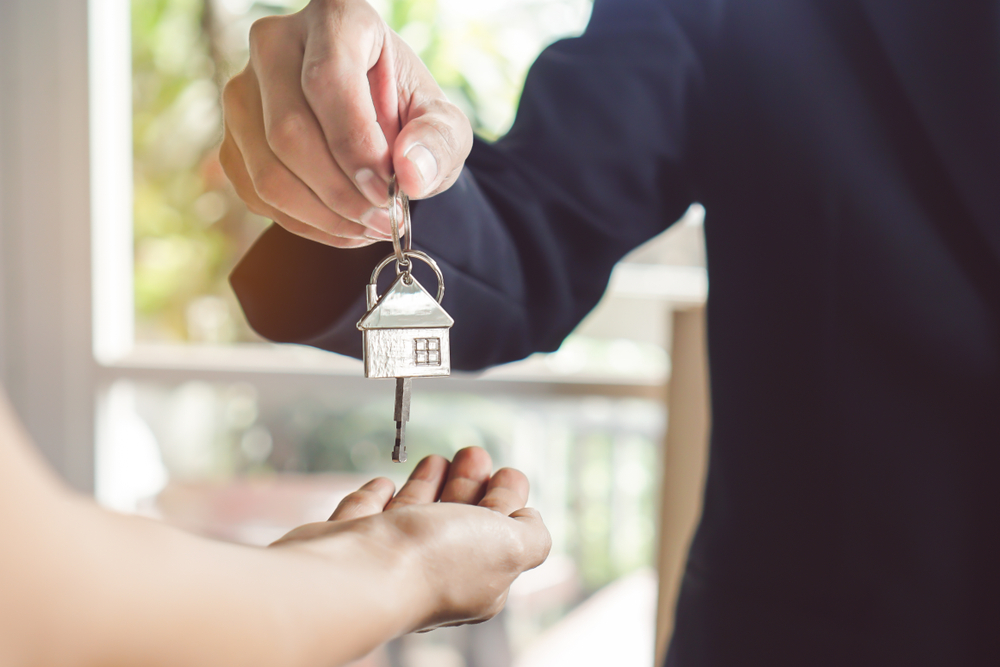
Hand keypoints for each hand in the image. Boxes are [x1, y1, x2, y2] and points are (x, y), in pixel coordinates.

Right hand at [220, 0, 472, 247]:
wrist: (377, 126)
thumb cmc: (410, 117)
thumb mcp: (444, 124)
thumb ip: (438, 143)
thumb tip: (410, 175)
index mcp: (336, 18)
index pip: (328, 79)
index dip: (356, 145)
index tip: (388, 188)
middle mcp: (276, 43)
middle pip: (289, 132)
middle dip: (342, 193)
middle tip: (386, 219)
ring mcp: (244, 91)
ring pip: (267, 172)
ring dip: (325, 217)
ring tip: (370, 226)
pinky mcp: (232, 139)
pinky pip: (258, 196)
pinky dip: (307, 224)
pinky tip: (344, 224)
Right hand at [272, 448, 550, 630]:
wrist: (353, 575)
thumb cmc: (430, 563)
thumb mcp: (510, 545)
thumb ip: (532, 536)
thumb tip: (531, 523)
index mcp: (476, 580)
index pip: (500, 534)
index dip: (508, 499)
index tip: (508, 471)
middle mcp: (431, 574)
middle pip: (458, 521)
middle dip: (470, 483)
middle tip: (473, 453)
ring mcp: (387, 559)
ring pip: (414, 516)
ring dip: (429, 485)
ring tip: (438, 459)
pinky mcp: (347, 544)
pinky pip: (366, 517)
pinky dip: (377, 498)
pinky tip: (383, 485)